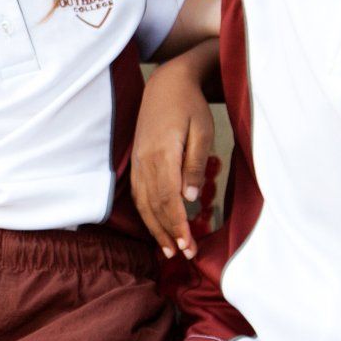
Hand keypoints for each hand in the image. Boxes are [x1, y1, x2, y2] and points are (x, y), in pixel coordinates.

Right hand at [132, 47, 216, 259]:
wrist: (166, 84)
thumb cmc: (189, 106)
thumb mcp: (202, 131)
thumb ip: (194, 164)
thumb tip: (189, 199)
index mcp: (162, 154)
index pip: (168, 199)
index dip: (178, 225)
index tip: (189, 246)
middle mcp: (144, 161)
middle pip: (154, 206)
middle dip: (169, 233)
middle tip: (185, 256)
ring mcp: (138, 161)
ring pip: (143, 203)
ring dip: (155, 228)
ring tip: (169, 250)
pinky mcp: (137, 160)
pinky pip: (138, 193)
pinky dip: (147, 214)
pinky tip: (156, 226)